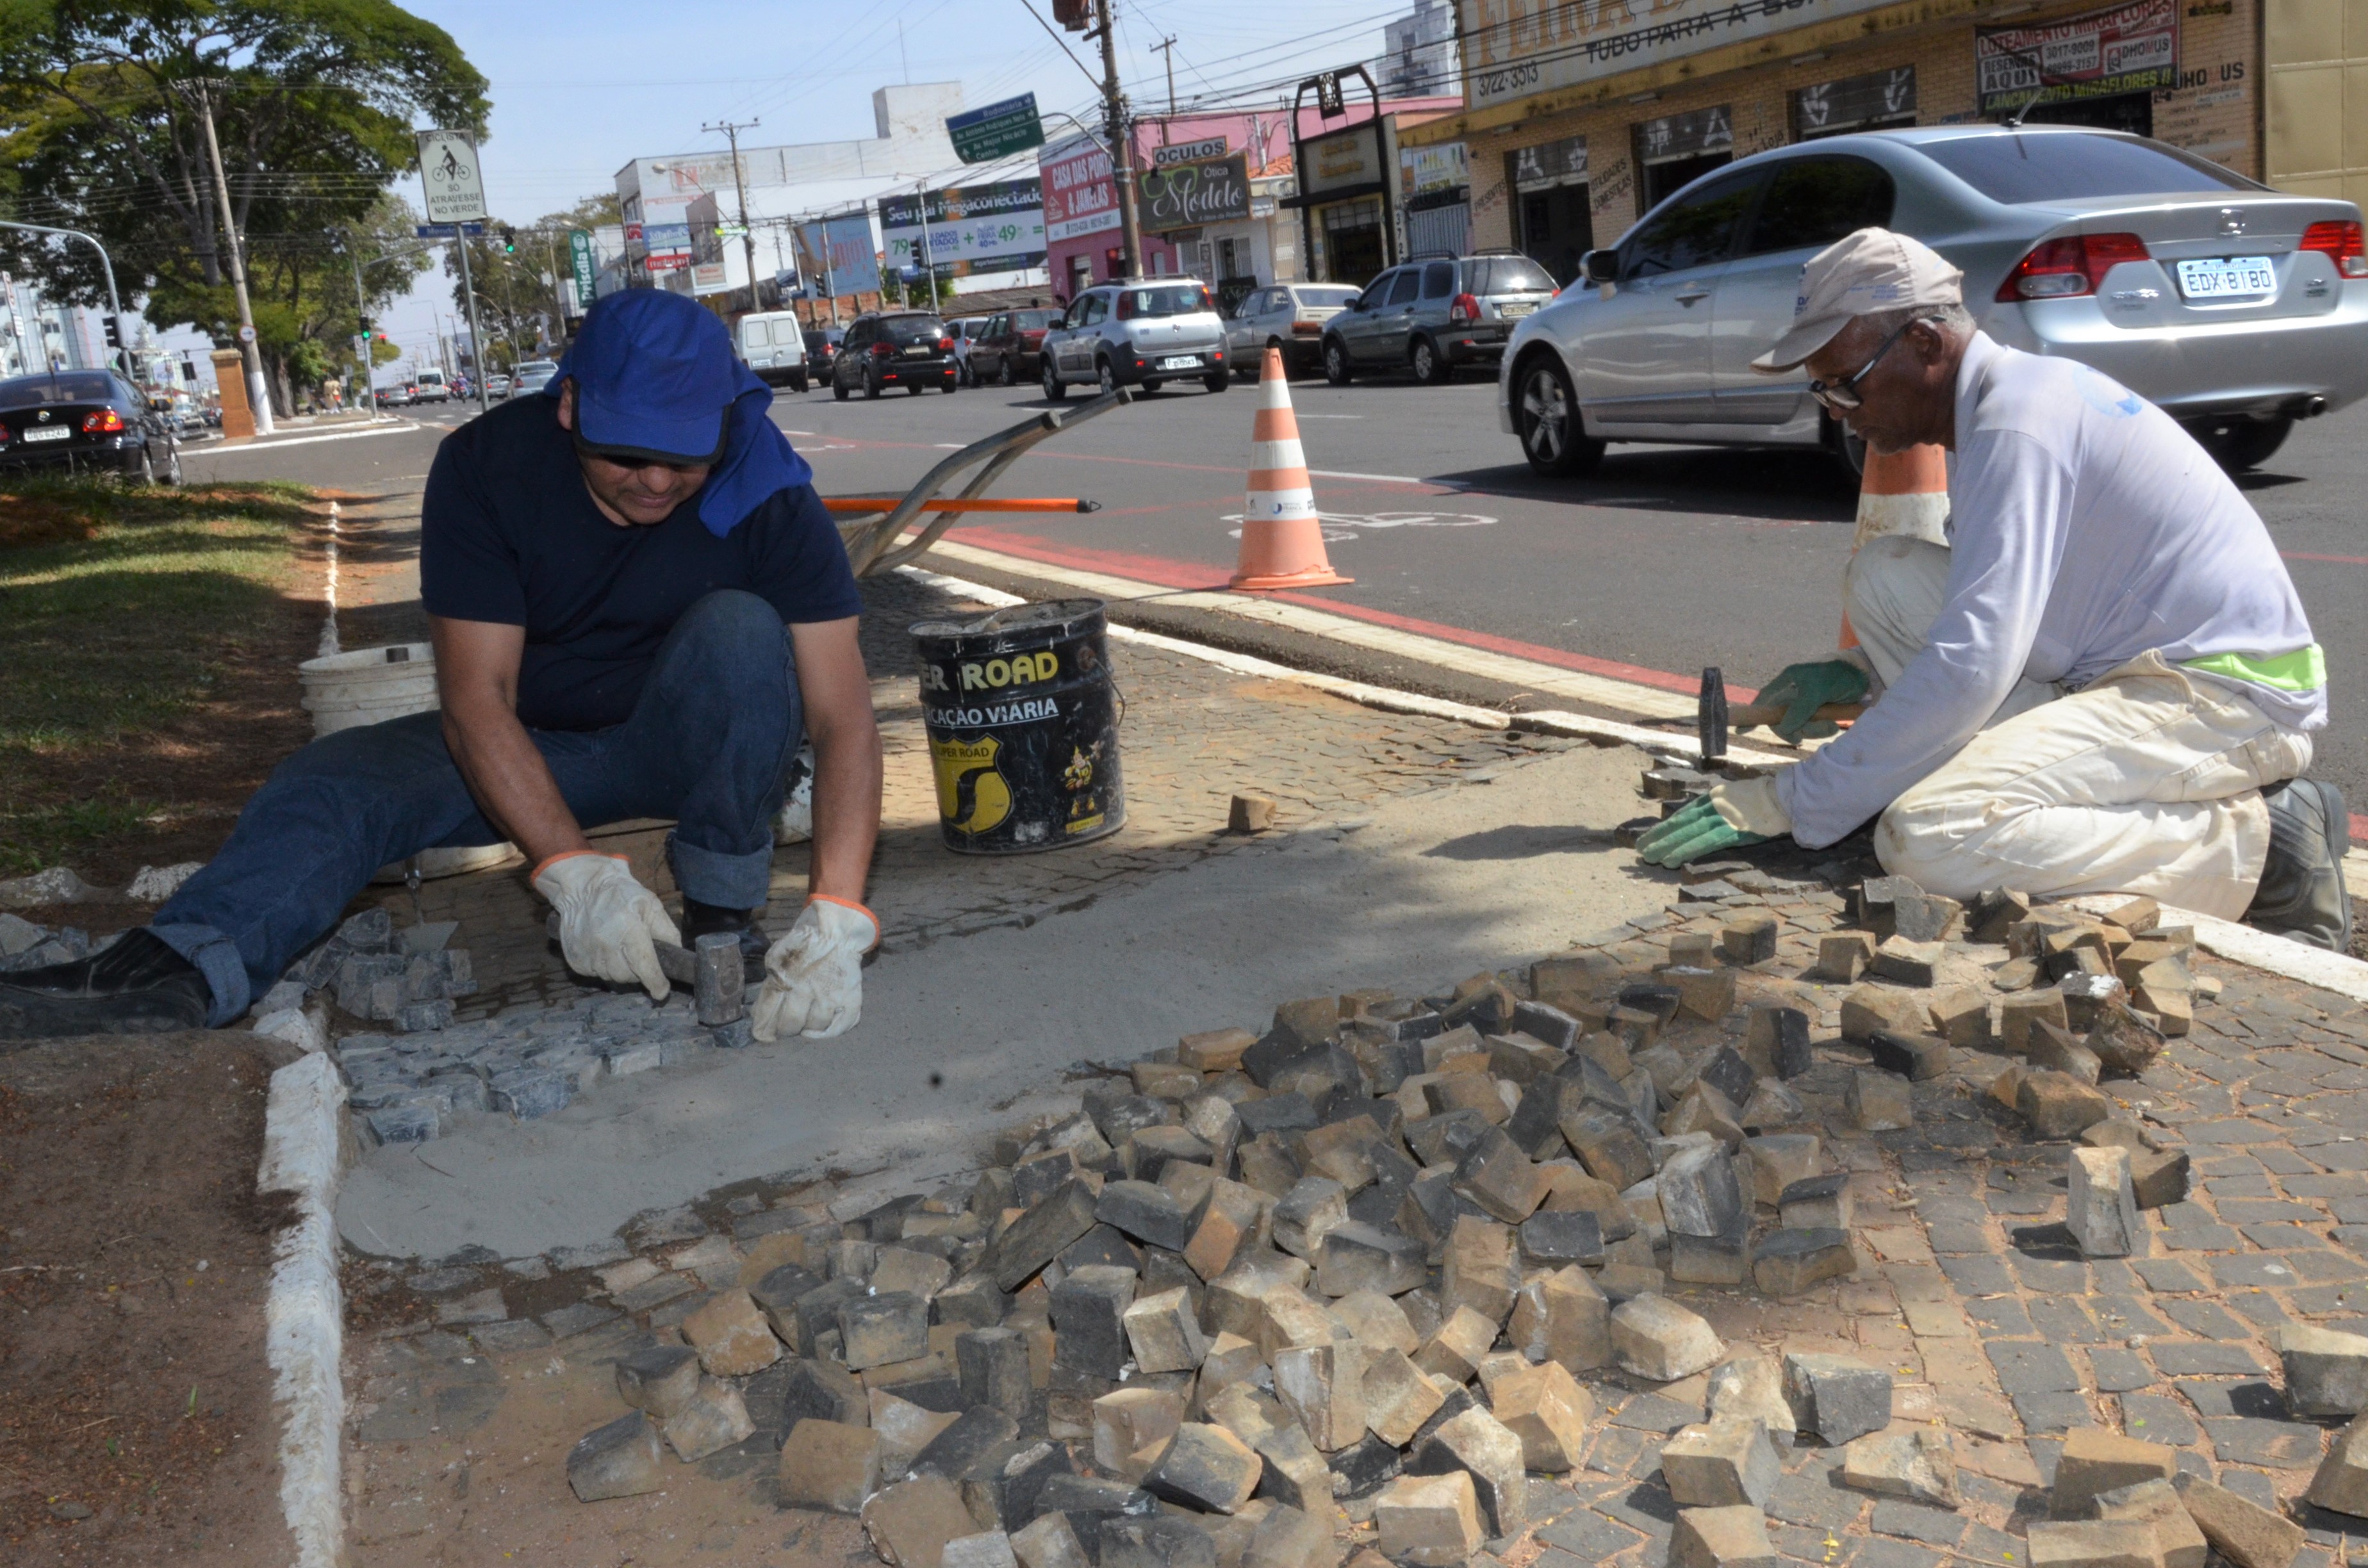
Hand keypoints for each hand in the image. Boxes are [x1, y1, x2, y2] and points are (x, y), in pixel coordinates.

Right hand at [532, 852, 680, 998]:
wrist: (584, 887)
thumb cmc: (621, 895)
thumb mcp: (651, 905)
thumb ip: (667, 932)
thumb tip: (676, 957)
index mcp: (628, 929)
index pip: (645, 966)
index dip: (656, 982)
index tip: (662, 992)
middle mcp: (605, 943)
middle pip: (628, 977)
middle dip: (637, 971)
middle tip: (636, 953)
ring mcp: (587, 953)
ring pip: (611, 977)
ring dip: (619, 969)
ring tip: (618, 947)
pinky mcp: (575, 960)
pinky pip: (594, 974)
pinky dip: (602, 966)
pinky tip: (603, 949)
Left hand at [750, 897, 878, 1040]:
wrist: (835, 930)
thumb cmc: (803, 944)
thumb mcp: (776, 958)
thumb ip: (769, 984)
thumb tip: (758, 1013)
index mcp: (785, 977)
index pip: (769, 1011)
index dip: (763, 1027)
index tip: (763, 1034)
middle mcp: (807, 988)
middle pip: (791, 1023)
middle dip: (785, 1030)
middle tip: (786, 1027)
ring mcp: (831, 994)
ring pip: (815, 1025)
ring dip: (806, 1029)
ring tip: (803, 1025)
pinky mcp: (850, 996)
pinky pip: (842, 1025)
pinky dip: (829, 1032)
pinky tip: (818, 1031)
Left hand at [1636, 776, 1793, 866]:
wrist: (1787, 797)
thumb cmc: (1767, 799)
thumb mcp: (1737, 796)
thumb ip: (1719, 807)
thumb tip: (1703, 819)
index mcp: (1715, 796)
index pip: (1684, 814)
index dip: (1666, 826)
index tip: (1650, 836)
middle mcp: (1714, 806)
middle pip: (1681, 824)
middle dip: (1659, 837)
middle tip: (1641, 849)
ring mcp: (1722, 818)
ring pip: (1688, 834)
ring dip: (1667, 846)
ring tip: (1650, 857)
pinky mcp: (1732, 832)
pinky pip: (1704, 843)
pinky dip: (1686, 851)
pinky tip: (1672, 859)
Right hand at [1752, 659, 1870, 742]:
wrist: (1867, 673)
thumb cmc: (1839, 674)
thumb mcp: (1818, 689)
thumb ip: (1799, 709)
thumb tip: (1782, 728)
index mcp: (1787, 682)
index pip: (1764, 701)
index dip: (1752, 715)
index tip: (1741, 730)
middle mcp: (1793, 694)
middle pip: (1782, 720)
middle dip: (1798, 729)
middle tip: (1820, 729)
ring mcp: (1806, 704)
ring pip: (1799, 727)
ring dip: (1815, 731)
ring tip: (1833, 726)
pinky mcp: (1819, 712)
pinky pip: (1814, 728)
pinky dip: (1822, 730)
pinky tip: (1834, 725)